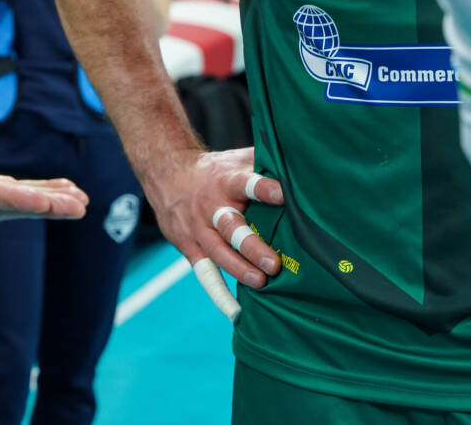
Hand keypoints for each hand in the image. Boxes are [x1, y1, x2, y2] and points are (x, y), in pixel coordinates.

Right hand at [145, 148, 283, 310]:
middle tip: (273, 262)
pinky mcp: (190, 247)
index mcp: (226, 180)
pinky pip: (204, 272)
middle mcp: (210, 206)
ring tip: (261, 281)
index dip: (263, 188)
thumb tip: (304, 161)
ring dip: (239, 268)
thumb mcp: (236, 158)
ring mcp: (198, 229)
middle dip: (251, 245)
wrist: (166, 173)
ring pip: (218, 252)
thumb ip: (265, 161)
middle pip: (231, 227)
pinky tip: (235, 312)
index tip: (283, 193)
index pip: (245, 183)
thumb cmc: (215, 169)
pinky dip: (219, 293)